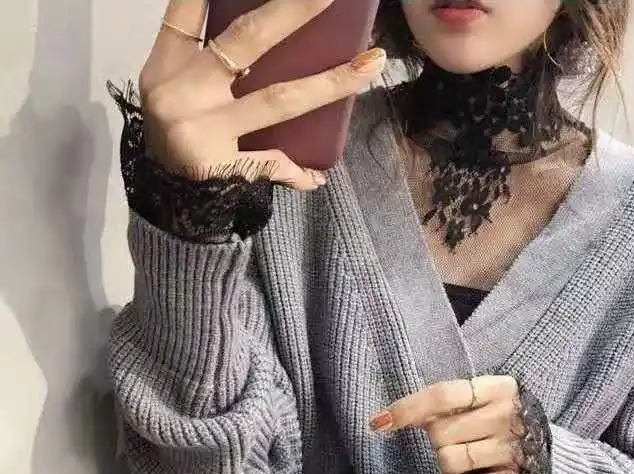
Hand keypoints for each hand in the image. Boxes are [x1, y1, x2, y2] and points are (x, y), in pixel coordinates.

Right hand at [138, 0, 385, 186]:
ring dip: (329, 83)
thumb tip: (268, 21)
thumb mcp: (173, 85)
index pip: (190, 8)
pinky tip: (317, 176)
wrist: (167, 199)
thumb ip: (201, 50)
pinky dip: (297, 172)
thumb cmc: (178, 132)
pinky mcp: (222, 169)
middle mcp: (185, 90)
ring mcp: (205, 131)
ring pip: (277, 99)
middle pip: (248, 37)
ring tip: (371, 65)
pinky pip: (272, 166)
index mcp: (169, 64)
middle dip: (293, 11)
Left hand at [369, 375, 526, 473]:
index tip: (379, 422)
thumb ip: (447, 402)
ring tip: (456, 456)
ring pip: (448, 460)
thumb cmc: (497, 418)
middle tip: (448, 437)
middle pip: (440, 432)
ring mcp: (509, 450)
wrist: (544, 450)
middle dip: (434, 437)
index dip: (408, 408)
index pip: (444, 395)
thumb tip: (395, 416)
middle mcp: (506, 417)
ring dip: (443, 462)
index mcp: (498, 388)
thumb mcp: (481, 398)